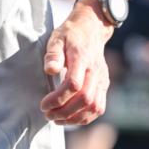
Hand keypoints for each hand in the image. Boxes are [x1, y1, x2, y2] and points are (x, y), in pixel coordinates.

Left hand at [40, 1, 112, 125]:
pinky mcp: (104, 85)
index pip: (74, 85)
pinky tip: (70, 118)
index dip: (58, 99)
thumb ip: (53, 54)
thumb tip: (50, 69)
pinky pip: (99, 108)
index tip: (44, 104)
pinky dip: (85, 118)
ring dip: (74, 118)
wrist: (91, 29)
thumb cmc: (70, 35)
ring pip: (93, 107)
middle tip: (48, 114)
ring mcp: (102, 79)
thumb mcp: (57, 38)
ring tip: (57, 119)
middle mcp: (96, 71)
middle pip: (84, 99)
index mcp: (82, 59)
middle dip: (64, 112)